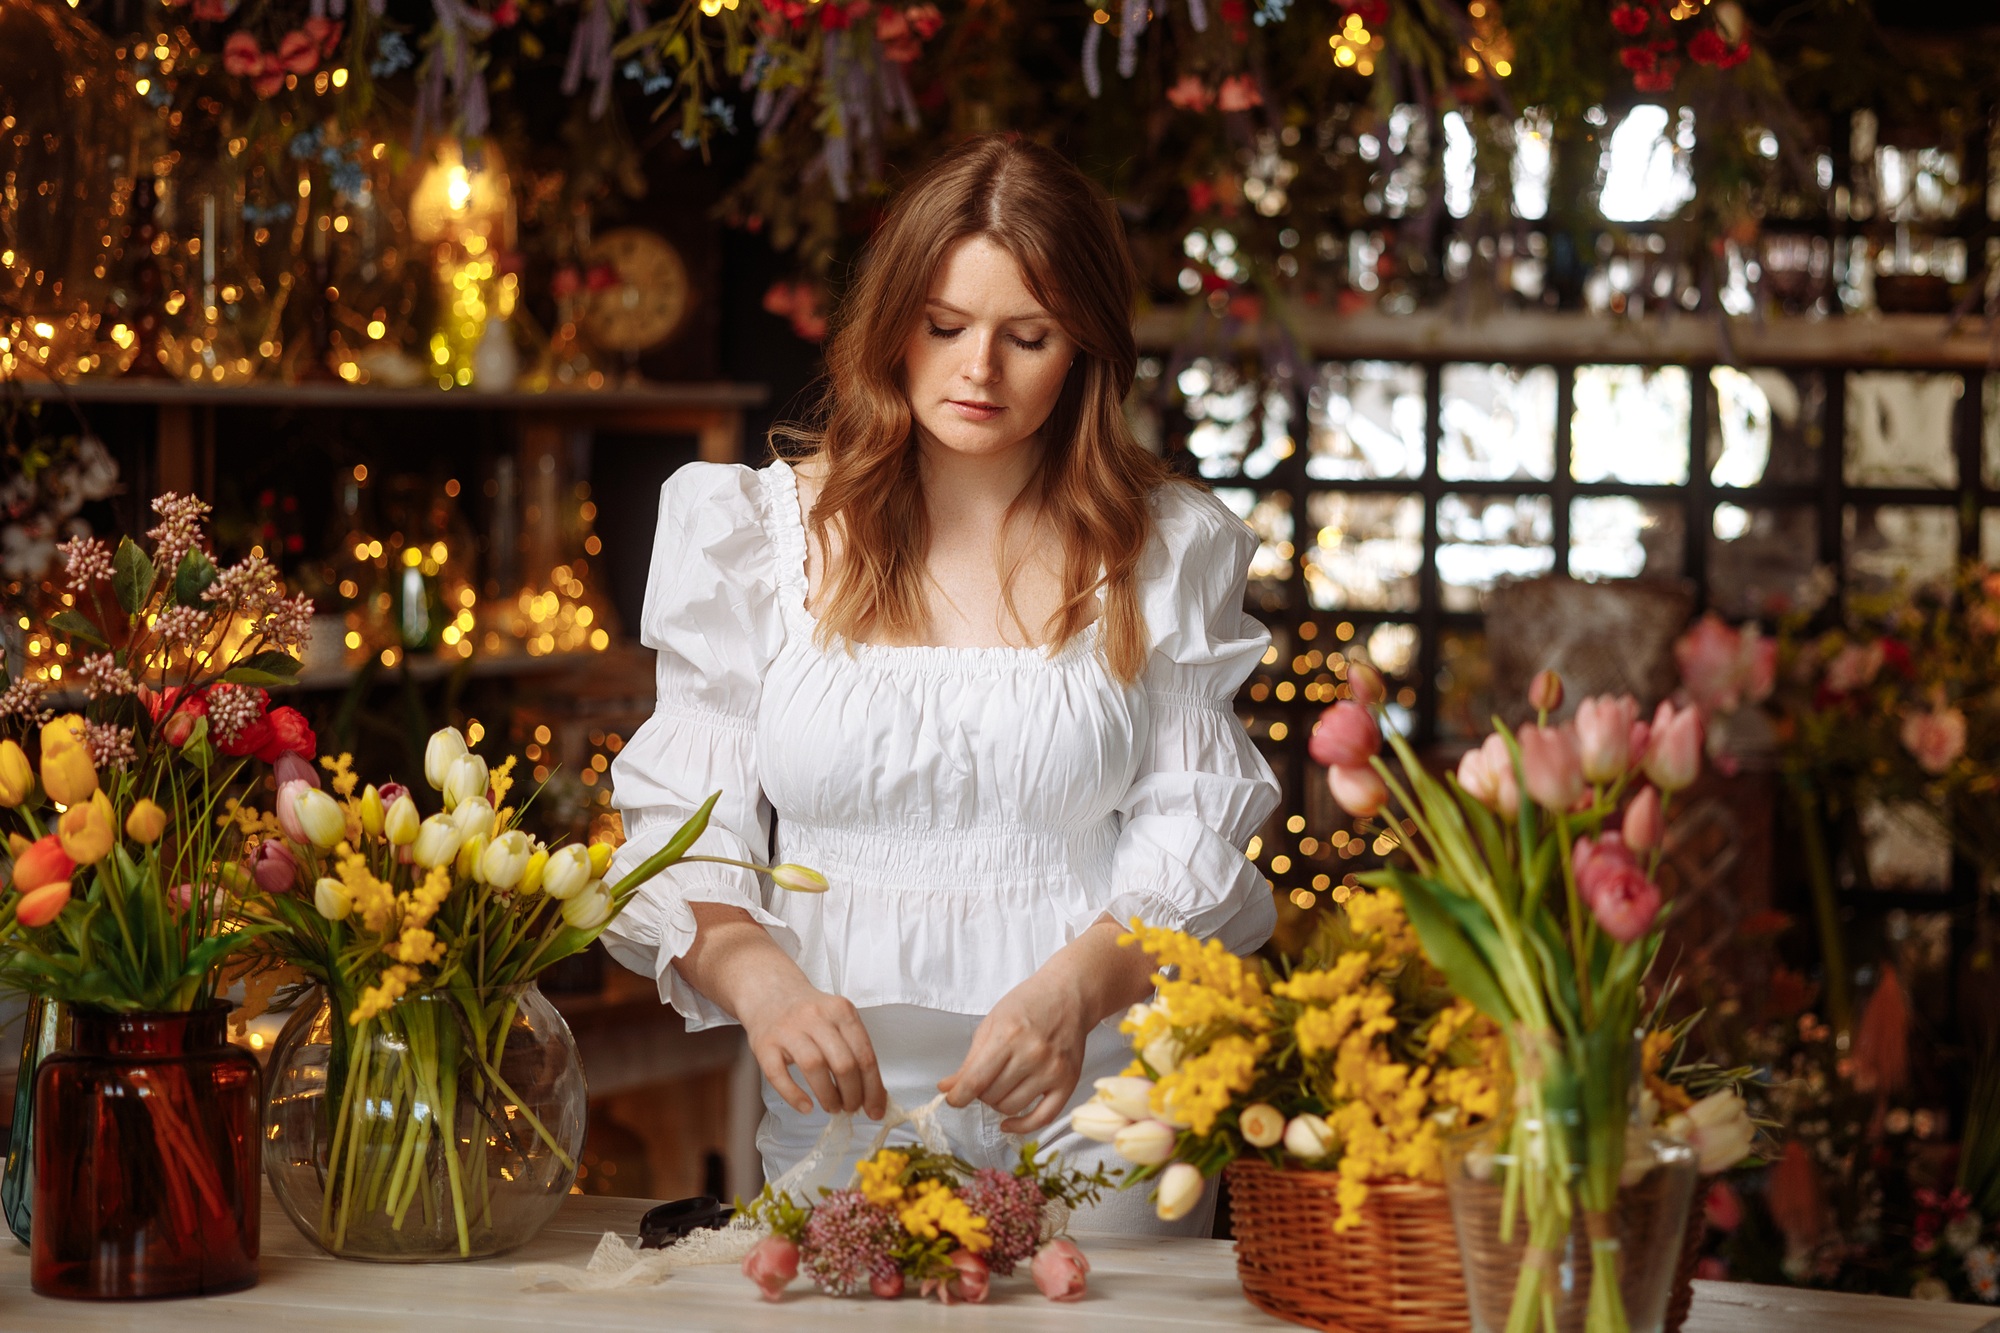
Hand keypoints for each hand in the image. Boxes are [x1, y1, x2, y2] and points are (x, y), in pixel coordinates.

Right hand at [678, 902, 885, 1119]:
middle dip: (853, 1094)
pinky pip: (778, 1075)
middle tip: (851, 1108)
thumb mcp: (837, 1018)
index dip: (873, 1088)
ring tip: (834, 1107)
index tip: (876, 1110)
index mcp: (840, 1010)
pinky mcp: (764, 1044)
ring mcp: (787, 1029)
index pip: (865, 1054)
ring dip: (828, 1096)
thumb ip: (854, 1048)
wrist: (769, 991)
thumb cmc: (810, 1013)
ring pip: (814, 1067)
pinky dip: (794, 1095)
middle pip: (843, 1063)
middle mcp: (815, 1016)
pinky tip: (806, 1107)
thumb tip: (874, 1093)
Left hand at [938, 966, 1091, 1134]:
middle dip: (980, 1093)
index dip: (957, 1096)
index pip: (975, 1080)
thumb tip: (947, 1088)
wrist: (1069, 995)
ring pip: (1011, 1107)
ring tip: (1001, 1086)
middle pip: (991, 1095)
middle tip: (985, 1079)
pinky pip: (1042, 1118)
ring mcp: (1052, 1070)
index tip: (952, 1099)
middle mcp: (1032, 1054)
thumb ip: (970, 1060)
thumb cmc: (1028, 1004)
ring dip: (998, 1103)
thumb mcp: (992, 1023)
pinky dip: (1022, 1126)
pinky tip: (1009, 1123)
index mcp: (1008, 1035)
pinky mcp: (1068, 1082)